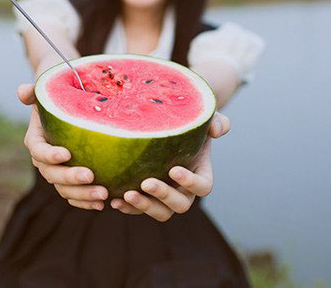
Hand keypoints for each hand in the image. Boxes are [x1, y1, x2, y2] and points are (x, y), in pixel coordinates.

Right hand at [19, 83, 107, 210]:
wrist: (69, 103)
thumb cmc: (59, 93)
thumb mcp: (47, 88)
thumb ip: (34, 91)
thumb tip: (23, 91)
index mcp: (36, 139)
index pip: (38, 151)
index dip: (49, 154)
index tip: (66, 153)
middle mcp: (44, 159)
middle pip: (52, 174)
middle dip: (70, 178)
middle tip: (90, 176)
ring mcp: (58, 171)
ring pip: (65, 189)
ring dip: (82, 194)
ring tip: (104, 194)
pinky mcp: (71, 180)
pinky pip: (76, 195)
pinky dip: (87, 202)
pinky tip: (104, 203)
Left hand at [110, 112, 230, 221]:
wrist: (168, 127)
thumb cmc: (187, 122)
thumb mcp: (203, 118)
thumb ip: (216, 121)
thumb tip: (216, 130)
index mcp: (201, 174)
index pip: (202, 186)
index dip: (190, 182)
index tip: (174, 169)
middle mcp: (185, 190)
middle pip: (180, 204)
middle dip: (163, 195)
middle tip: (146, 182)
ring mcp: (166, 197)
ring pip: (160, 212)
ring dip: (144, 206)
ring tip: (127, 195)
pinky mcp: (147, 198)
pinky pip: (139, 210)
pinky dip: (128, 208)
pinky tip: (114, 200)